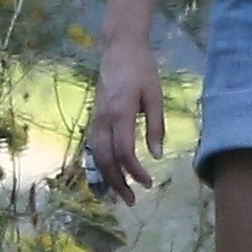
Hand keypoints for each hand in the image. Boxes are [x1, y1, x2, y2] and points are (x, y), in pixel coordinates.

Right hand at [87, 40, 164, 204]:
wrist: (119, 49)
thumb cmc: (141, 70)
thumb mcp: (155, 96)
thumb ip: (155, 126)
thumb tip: (158, 155)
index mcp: (120, 114)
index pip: (124, 152)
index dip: (135, 172)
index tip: (149, 183)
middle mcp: (103, 120)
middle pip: (105, 160)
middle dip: (118, 184)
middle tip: (132, 201)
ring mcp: (95, 119)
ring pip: (96, 156)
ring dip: (107, 178)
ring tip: (121, 194)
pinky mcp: (94, 118)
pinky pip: (94, 147)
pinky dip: (100, 164)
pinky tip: (109, 174)